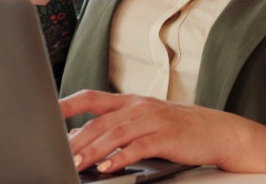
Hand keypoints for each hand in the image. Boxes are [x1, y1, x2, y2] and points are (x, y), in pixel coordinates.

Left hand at [60, 90, 252, 173]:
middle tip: (57, 153)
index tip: (47, 112)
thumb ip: (115, 127)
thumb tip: (81, 136)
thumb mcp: (145, 121)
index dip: (68, 103)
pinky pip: (139, 147)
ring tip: (77, 163)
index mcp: (130, 101)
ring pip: (116, 134)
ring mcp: (153, 119)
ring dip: (94, 150)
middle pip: (100, 121)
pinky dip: (121, 158)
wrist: (218, 131)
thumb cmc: (179, 129)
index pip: (92, 97)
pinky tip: (108, 167)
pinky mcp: (166, 136)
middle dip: (77, 138)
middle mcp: (139, 106)